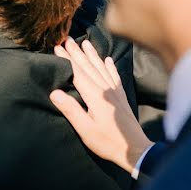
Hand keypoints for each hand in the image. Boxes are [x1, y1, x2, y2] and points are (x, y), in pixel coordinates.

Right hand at [49, 38, 152, 174]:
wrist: (135, 150)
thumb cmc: (108, 142)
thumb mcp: (85, 130)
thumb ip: (71, 110)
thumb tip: (54, 92)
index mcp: (95, 96)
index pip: (77, 73)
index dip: (66, 60)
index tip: (57, 47)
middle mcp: (105, 89)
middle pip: (89, 67)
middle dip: (77, 53)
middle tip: (67, 39)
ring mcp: (115, 92)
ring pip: (101, 68)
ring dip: (92, 55)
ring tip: (85, 43)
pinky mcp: (122, 97)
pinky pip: (115, 77)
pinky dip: (110, 67)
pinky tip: (108, 60)